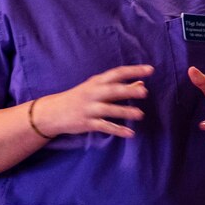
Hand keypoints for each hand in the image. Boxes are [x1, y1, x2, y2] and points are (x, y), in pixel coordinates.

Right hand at [32, 65, 151, 139]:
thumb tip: (141, 83)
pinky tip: (130, 133)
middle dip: (128, 90)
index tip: (150, 70)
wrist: (54, 111)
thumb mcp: (97, 87)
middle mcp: (93, 93)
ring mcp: (89, 108)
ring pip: (109, 110)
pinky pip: (104, 126)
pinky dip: (117, 130)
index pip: (117, 73)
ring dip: (125, 111)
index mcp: (97, 81)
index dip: (134, 70)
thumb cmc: (81, 97)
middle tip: (145, 92)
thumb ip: (119, 85)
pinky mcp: (87, 123)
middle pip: (112, 90)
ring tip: (140, 114)